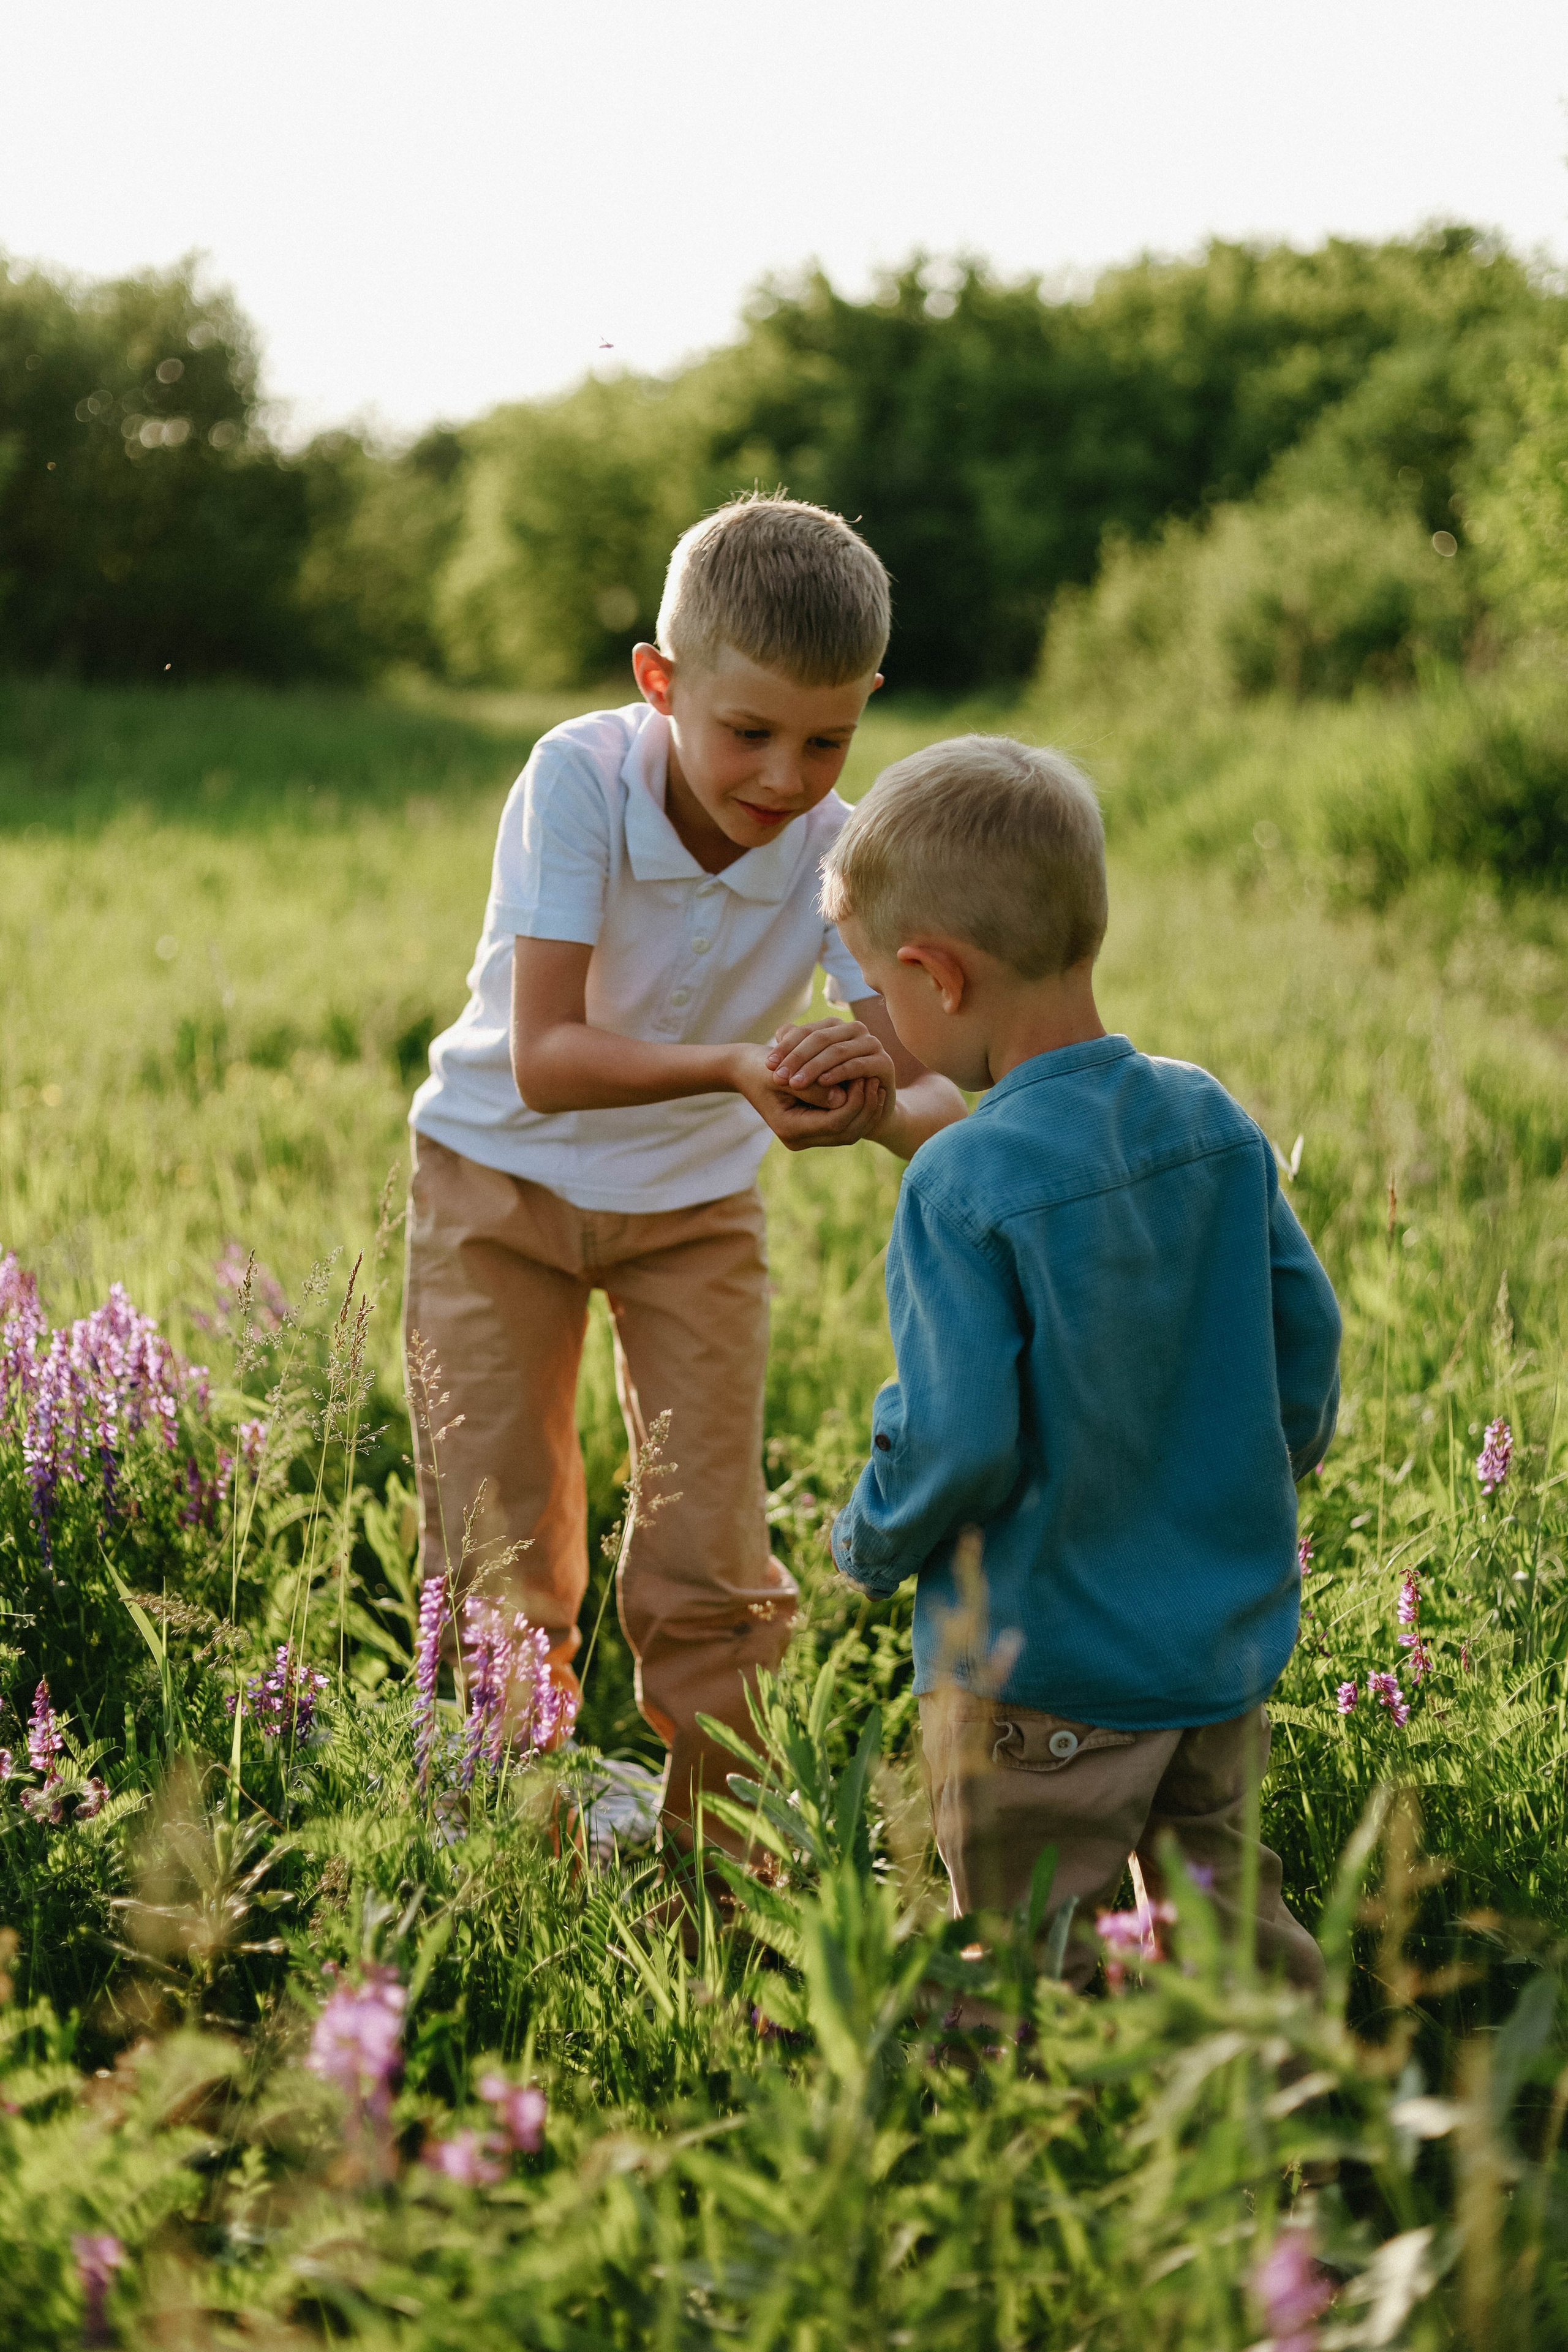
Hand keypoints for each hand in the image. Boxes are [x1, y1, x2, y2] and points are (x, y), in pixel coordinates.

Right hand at [728, 1045, 889, 1151]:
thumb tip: (843, 1096)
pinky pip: (844, 1125)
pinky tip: (865, 1087)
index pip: (836, 1122)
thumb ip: (812, 1086)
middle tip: (875, 1078)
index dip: (855, 1100)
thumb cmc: (760, 1066)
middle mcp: (799, 1140)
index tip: (863, 1074)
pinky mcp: (812, 1129)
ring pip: (850, 1132)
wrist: (745, 1070)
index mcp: (790, 1129)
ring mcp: (806, 1138)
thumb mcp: (783, 1072)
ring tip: (873, 1082)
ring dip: (865, 1109)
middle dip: (866, 1107)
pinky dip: (858, 1109)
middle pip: (847, 1132)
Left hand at [766, 1016, 897, 1106]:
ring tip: (795, 1083)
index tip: (767, 1065)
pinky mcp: (884, 1063)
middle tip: (778, 1076)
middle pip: (820, 1038)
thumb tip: (780, 1032)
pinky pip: (857, 1065)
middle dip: (797, 1058)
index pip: (806, 1031)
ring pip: (837, 1051)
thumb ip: (797, 1051)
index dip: (785, 1047)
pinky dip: (839, 1073)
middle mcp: (855, 1030)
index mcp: (835, 1026)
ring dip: (814, 1067)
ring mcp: (871, 1044)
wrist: (867, 1112)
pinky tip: (822, 1083)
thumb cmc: (833, 1088)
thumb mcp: (810, 1070)